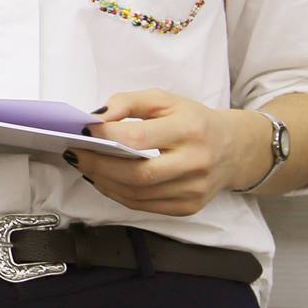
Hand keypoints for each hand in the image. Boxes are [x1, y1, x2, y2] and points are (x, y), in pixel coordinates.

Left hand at [71, 89, 265, 216]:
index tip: (81, 131)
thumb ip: (127, 102)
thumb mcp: (164, 100)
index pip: (140, 138)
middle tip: (74, 153)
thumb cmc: (192, 119)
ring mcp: (193, 190)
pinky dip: (118, 194)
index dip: (106, 136)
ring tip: (85, 165)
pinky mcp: (189, 207)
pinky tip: (104, 180)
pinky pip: (144, 206)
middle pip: (136, 174)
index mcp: (190, 129)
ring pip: (137, 194)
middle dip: (98, 165)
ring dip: (103, 181)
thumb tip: (95, 118)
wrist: (233, 148)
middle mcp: (195, 163)